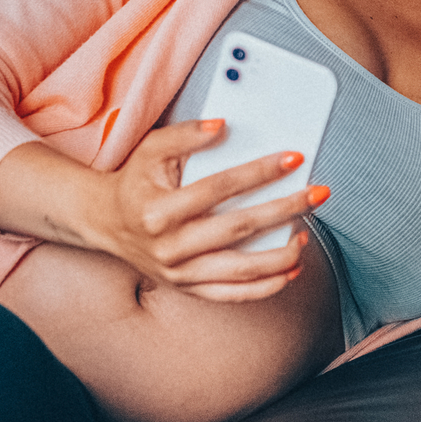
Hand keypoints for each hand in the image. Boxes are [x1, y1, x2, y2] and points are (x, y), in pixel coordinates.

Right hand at [81, 119, 325, 303]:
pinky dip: (264, 286)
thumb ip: (185, 134)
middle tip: (317, 194)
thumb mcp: (151, 149)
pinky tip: (290, 270)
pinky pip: (232, 295)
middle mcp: (169, 246)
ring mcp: (178, 273)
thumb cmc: (134, 182)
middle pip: (238, 228)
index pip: (219, 188)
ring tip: (307, 236)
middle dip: (284, 210)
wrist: (104, 222)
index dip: (259, 172)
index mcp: (159, 210)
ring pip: (239, 269)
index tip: (293, 159)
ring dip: (279, 255)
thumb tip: (223, 126)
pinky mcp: (186, 288)